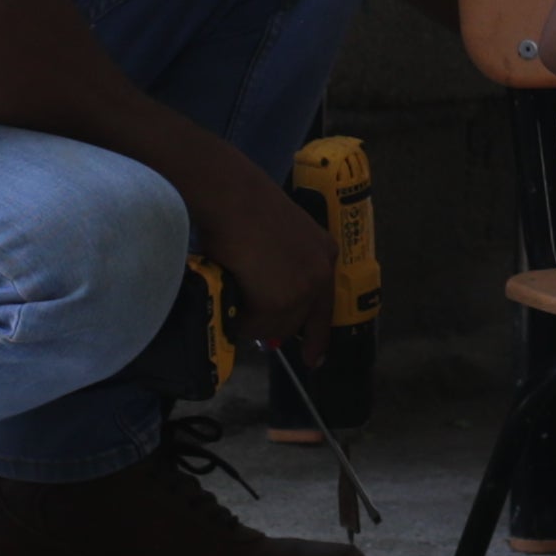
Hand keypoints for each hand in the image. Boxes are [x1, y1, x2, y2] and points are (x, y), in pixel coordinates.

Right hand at [209, 182, 337, 345]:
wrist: (233, 197)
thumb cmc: (245, 206)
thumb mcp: (280, 236)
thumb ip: (283, 267)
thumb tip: (266, 303)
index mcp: (324, 253)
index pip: (326, 304)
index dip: (318, 335)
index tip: (315, 359)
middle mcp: (321, 273)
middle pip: (297, 322)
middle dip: (272, 326)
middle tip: (247, 318)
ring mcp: (304, 289)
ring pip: (274, 328)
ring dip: (250, 318)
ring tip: (231, 288)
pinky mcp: (281, 301)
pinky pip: (254, 326)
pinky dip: (238, 316)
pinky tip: (229, 289)